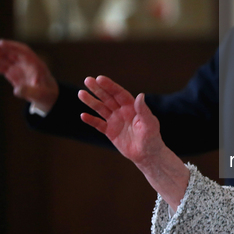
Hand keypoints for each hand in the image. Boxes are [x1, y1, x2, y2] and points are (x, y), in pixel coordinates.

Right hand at [0, 39, 58, 111]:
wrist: (48, 98)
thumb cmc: (47, 95)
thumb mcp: (41, 95)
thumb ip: (29, 92)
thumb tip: (17, 90)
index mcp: (36, 64)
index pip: (23, 51)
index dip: (12, 46)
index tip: (1, 43)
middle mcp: (26, 64)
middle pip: (12, 52)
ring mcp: (19, 68)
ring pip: (5, 59)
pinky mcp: (14, 74)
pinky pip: (2, 67)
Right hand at [78, 76, 189, 208]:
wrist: (147, 155)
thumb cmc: (152, 138)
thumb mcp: (149, 123)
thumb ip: (143, 110)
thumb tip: (140, 95)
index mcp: (132, 107)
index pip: (119, 93)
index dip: (109, 86)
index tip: (100, 78)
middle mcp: (122, 111)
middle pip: (108, 98)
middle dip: (98, 89)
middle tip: (87, 80)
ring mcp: (115, 121)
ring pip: (101, 109)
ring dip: (91, 101)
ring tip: (81, 93)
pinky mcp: (110, 132)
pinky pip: (98, 124)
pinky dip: (91, 120)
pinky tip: (83, 115)